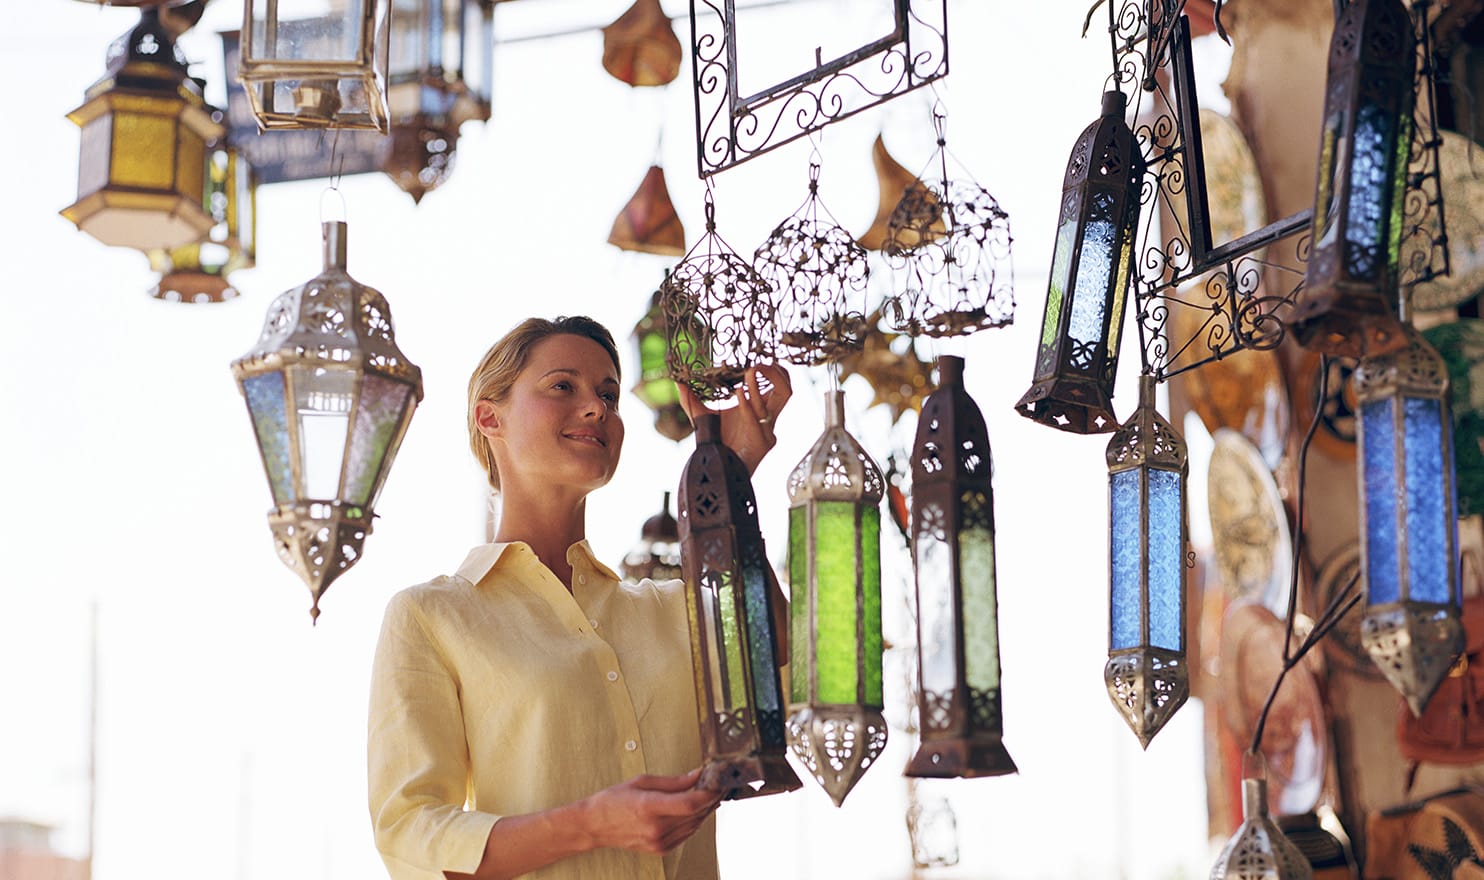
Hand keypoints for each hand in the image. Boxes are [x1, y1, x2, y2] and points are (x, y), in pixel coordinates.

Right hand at [579, 768, 720, 854]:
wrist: (595, 825)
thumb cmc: (615, 799)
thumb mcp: (642, 781)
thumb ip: (673, 781)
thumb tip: (697, 775)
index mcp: (649, 807)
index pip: (689, 803)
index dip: (708, 793)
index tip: (717, 781)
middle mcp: (656, 828)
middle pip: (695, 814)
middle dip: (711, 798)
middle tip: (719, 783)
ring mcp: (658, 842)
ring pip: (694, 825)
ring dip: (705, 810)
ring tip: (710, 794)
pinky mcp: (660, 849)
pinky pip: (686, 834)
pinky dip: (694, 821)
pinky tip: (696, 809)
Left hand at [678, 364, 792, 474]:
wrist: (717, 470)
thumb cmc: (716, 443)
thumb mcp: (702, 416)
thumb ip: (691, 398)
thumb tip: (678, 380)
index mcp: (760, 408)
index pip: (779, 384)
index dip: (774, 369)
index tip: (756, 358)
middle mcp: (768, 418)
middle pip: (787, 389)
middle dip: (776, 372)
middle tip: (758, 362)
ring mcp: (768, 430)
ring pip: (779, 400)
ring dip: (763, 384)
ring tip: (750, 371)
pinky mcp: (763, 442)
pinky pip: (758, 418)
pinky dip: (749, 403)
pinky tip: (739, 392)